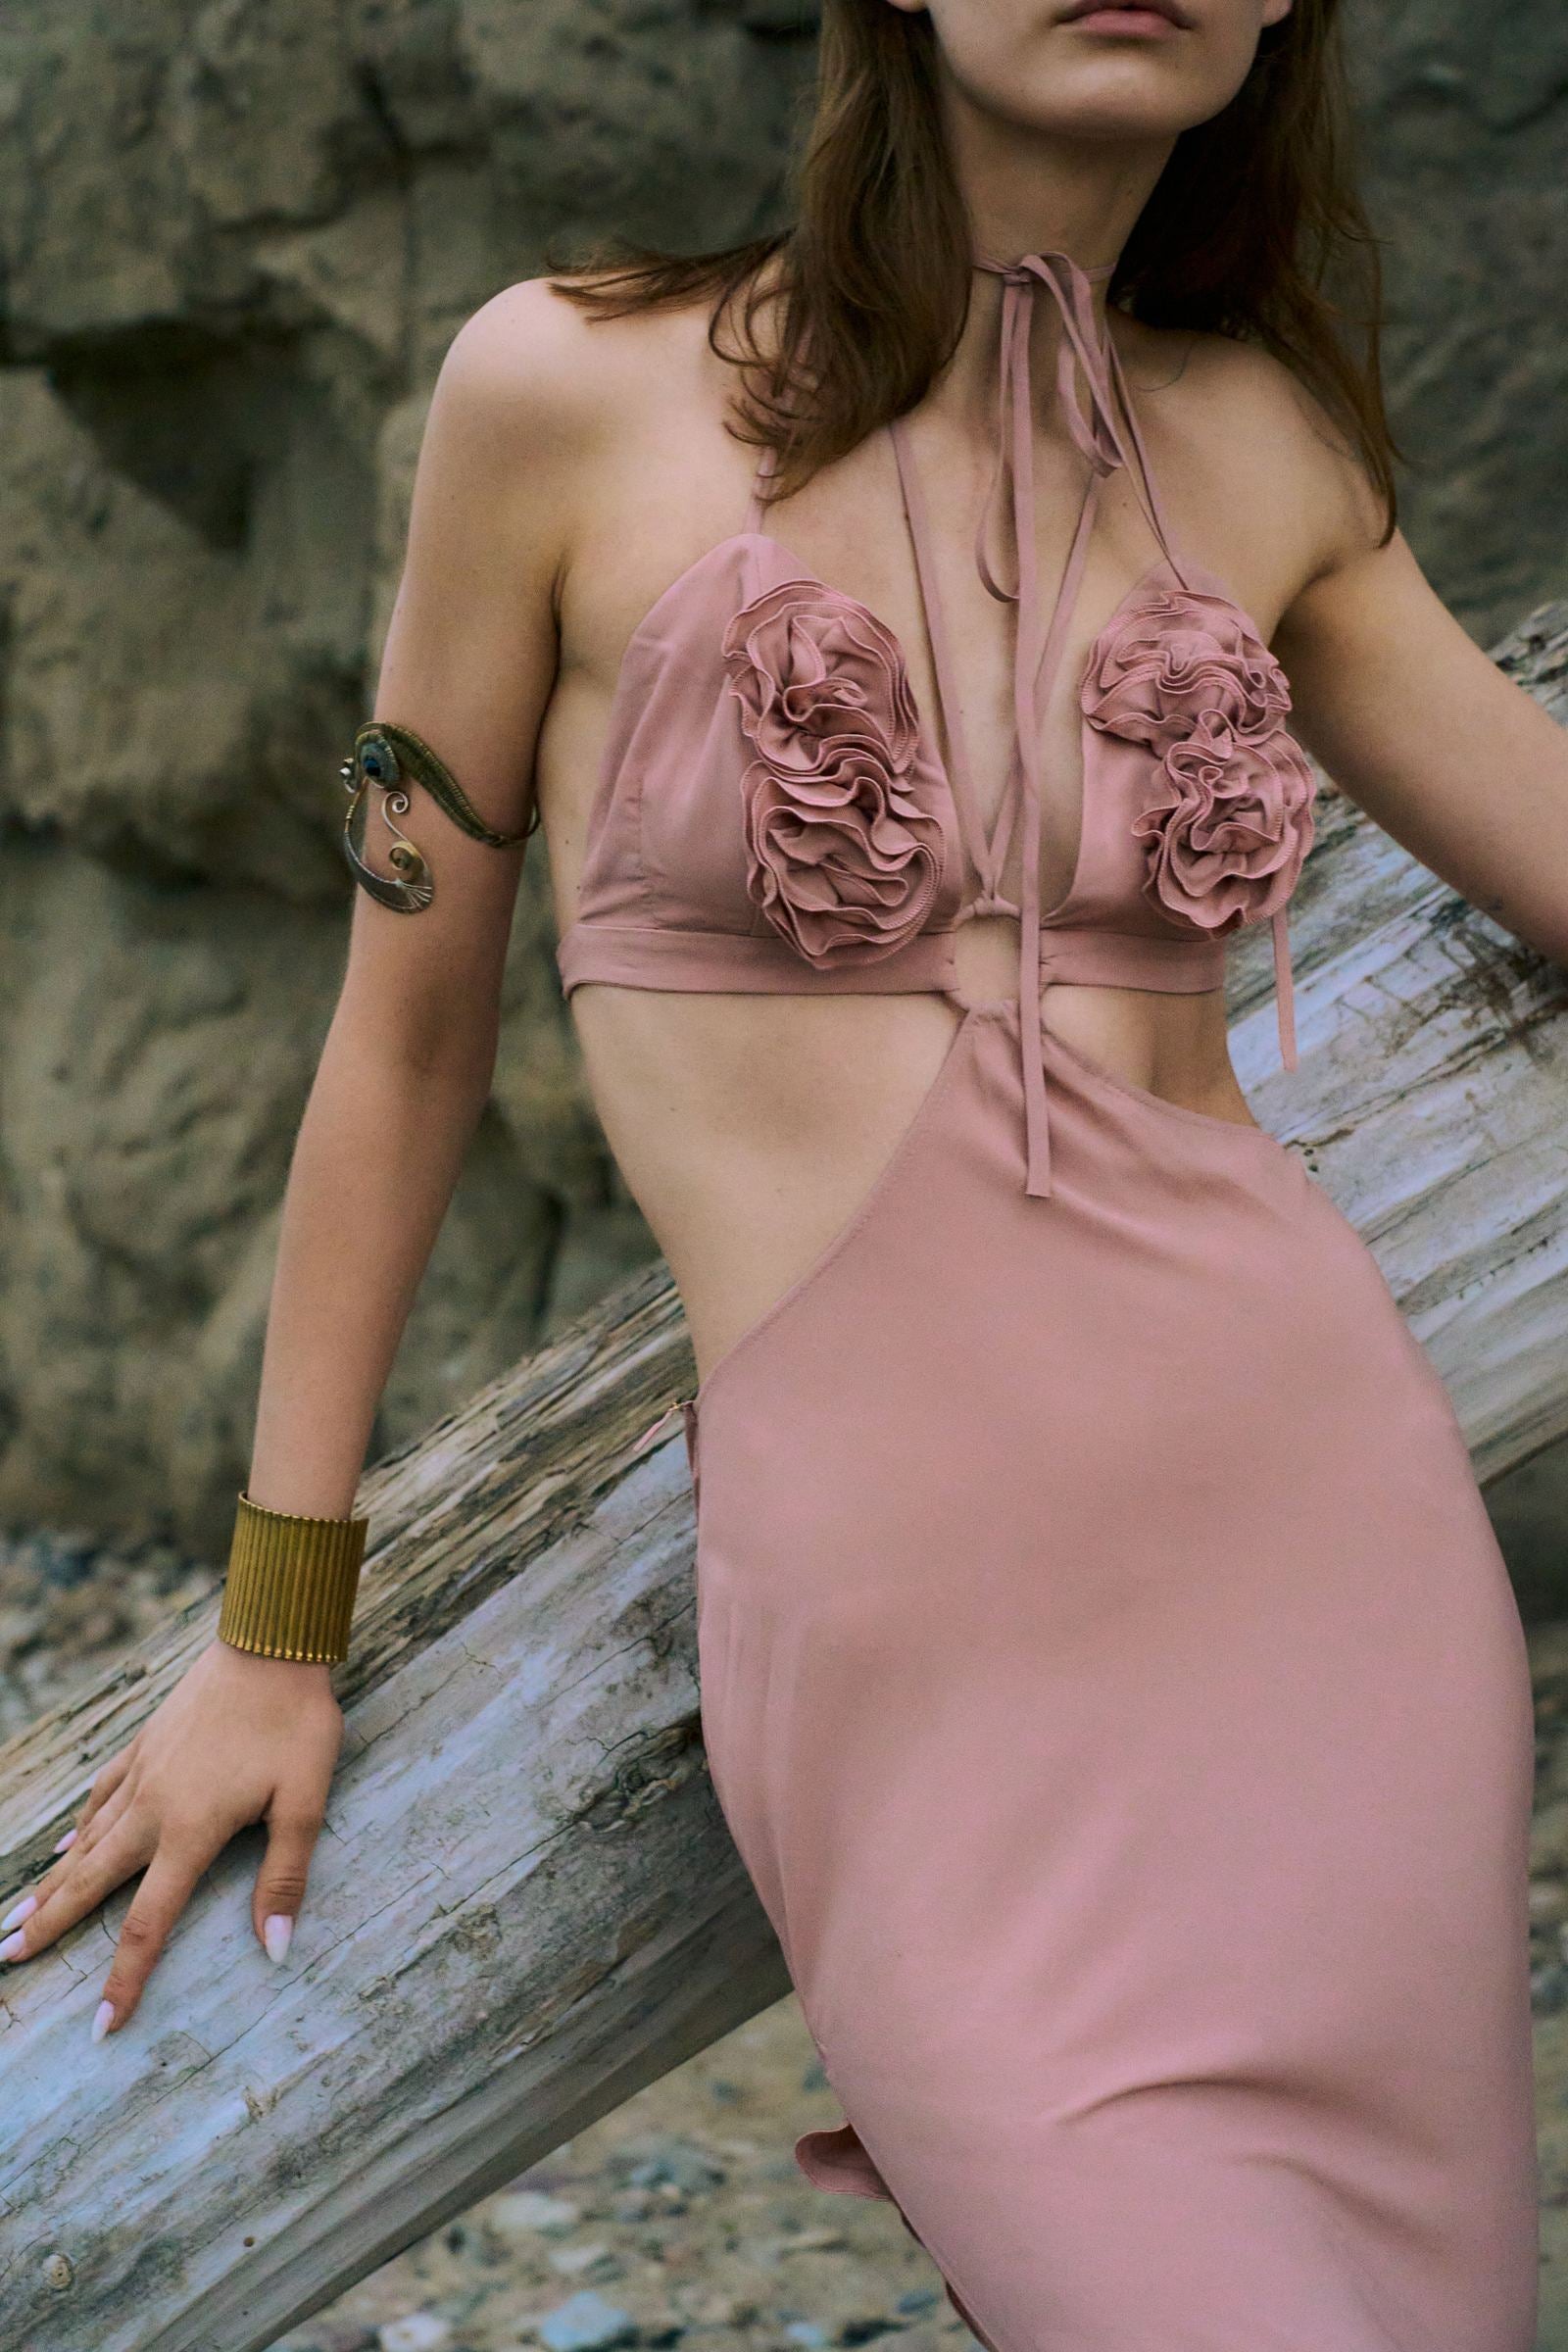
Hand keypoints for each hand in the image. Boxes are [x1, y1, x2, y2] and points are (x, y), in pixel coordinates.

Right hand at [0, 1635, 344, 2038]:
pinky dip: (80, 1826)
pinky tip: (67, 1842)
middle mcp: (154, 1807)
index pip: (148, 1922)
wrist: (271, 1644)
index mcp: (191, 1830)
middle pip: (92, 1882)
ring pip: (88, 1840)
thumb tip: (275, 1950)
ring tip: (19, 1915)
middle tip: (7, 1957)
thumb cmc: (296, 1723)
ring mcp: (143, 1772)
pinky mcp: (146, 1744)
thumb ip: (285, 1876)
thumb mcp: (307, 1801)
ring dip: (54, 1883)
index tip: (101, 2026)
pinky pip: (101, 1795)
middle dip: (49, 1925)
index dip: (124, 1979)